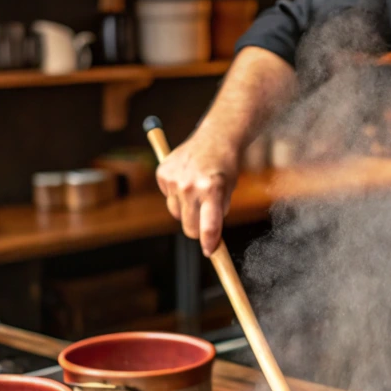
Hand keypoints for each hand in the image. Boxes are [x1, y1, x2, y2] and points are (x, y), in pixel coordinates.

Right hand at [155, 129, 240, 254]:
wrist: (215, 138)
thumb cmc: (224, 167)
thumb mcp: (228, 191)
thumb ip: (218, 213)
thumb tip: (208, 239)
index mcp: (212, 190)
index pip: (208, 227)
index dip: (209, 244)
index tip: (211, 252)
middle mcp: (191, 186)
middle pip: (189, 228)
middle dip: (198, 230)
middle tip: (206, 218)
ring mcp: (174, 180)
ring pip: (177, 214)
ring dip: (186, 210)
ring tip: (197, 190)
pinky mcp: (162, 174)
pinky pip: (168, 198)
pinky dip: (176, 194)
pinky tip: (186, 179)